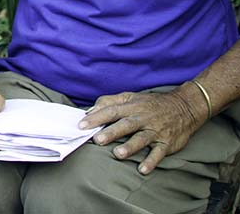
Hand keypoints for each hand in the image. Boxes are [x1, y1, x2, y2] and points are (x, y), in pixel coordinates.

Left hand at [78, 89, 206, 174]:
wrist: (184, 107)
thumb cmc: (150, 104)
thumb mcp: (130, 97)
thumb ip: (109, 102)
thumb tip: (90, 110)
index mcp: (132, 107)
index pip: (112, 111)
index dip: (97, 117)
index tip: (82, 125)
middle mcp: (143, 118)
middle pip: (125, 125)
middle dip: (111, 132)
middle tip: (97, 140)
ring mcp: (155, 131)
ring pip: (142, 139)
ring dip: (130, 147)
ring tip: (118, 154)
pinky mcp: (166, 142)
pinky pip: (159, 152)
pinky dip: (151, 161)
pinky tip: (142, 169)